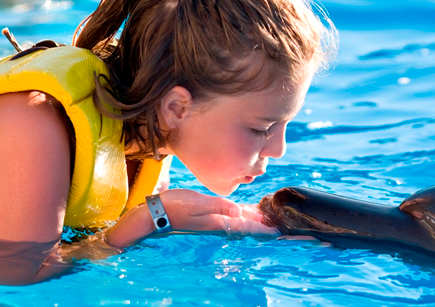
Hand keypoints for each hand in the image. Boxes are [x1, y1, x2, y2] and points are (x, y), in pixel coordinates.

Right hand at [158, 189, 277, 235]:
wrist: (157, 212)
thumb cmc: (175, 206)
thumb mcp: (198, 204)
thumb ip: (219, 206)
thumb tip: (240, 212)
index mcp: (219, 222)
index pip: (247, 226)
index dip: (263, 228)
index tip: (278, 231)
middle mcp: (218, 223)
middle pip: (246, 225)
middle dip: (261, 224)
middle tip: (278, 223)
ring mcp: (213, 220)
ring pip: (239, 220)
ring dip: (252, 219)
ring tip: (266, 217)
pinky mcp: (207, 214)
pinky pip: (230, 215)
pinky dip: (240, 214)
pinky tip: (244, 211)